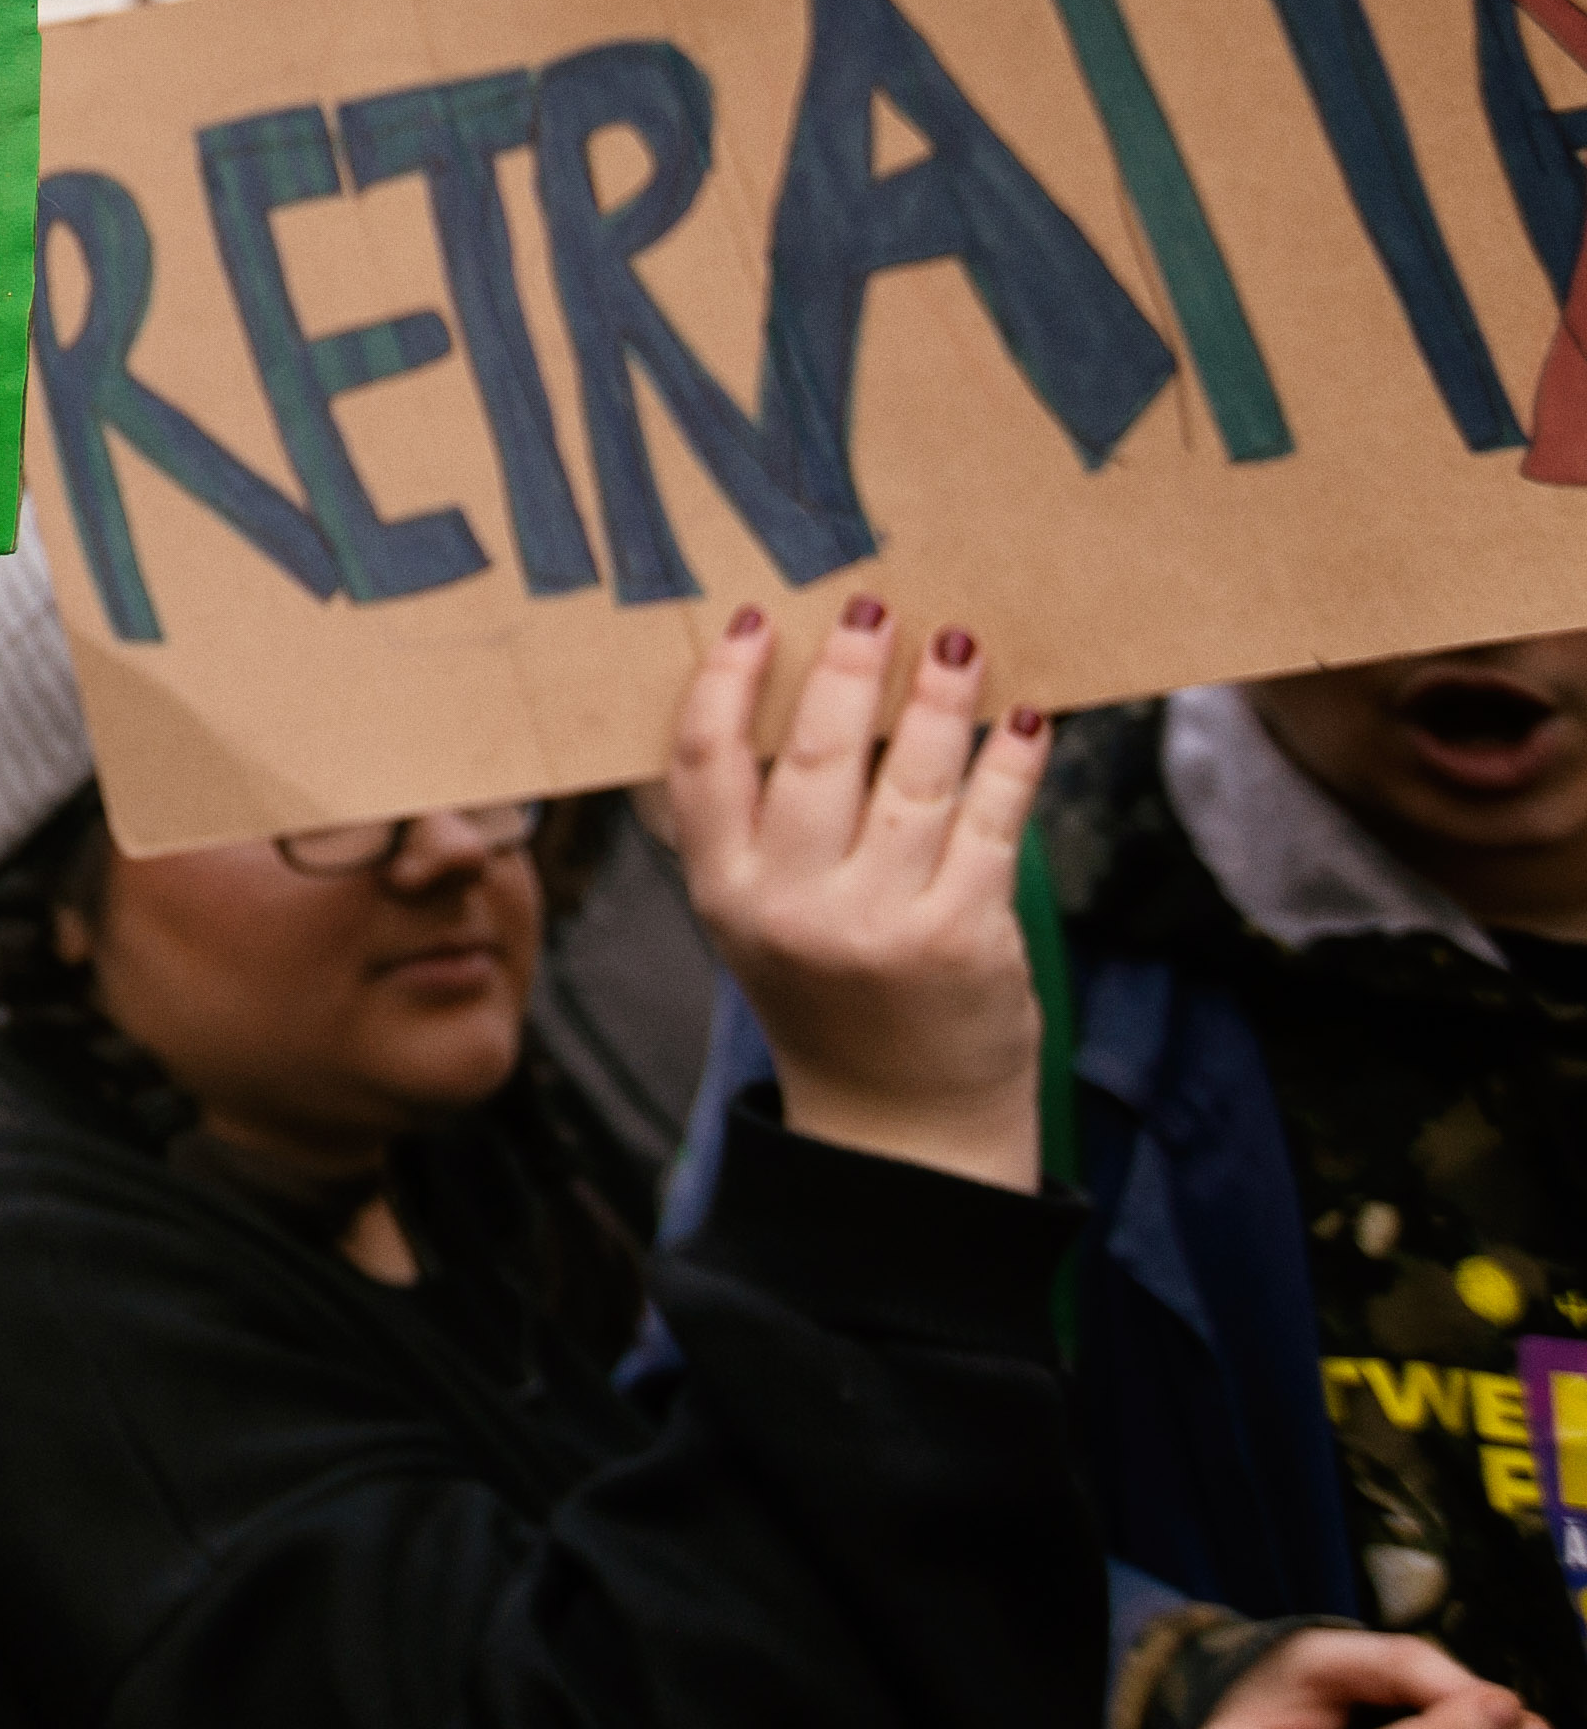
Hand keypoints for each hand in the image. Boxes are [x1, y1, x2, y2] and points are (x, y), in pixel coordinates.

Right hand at [661, 600, 1043, 1189]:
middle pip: (817, 751)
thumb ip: (760, 830)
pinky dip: (1012, 762)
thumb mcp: (756, 921)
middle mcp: (791, 906)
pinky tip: (1024, 721)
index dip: (728, 682)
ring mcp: (878, 923)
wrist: (901, 1123)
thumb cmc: (828, 996)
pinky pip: (993, 823)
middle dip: (849, 665)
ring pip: (914, 776)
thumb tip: (807, 694)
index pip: (705, 761)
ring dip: (940, 695)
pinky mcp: (964, 937)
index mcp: (723, 894)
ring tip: (957, 643)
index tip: (755, 620)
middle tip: (872, 605)